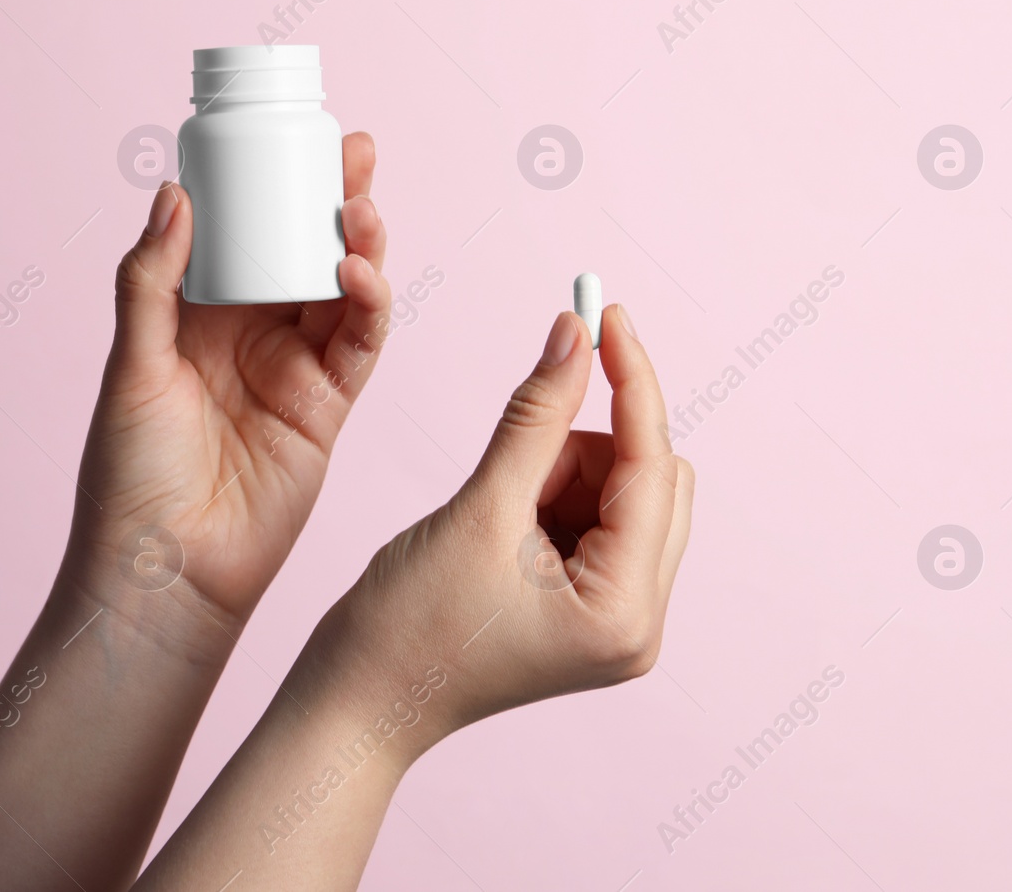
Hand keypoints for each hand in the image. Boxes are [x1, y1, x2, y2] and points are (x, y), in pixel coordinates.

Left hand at [66, 133, 391, 631]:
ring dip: (360, 246)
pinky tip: (359, 274)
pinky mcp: (328, 408)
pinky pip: (358, 345)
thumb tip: (173, 192)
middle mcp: (251, 336)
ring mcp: (294, 370)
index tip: (291, 138)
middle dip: (333, 200)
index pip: (245, 234)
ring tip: (362, 208)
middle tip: (354, 153)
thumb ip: (153, 281)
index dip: (272, 187)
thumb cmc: (130, 476)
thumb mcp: (131, 365)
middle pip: (304, 252)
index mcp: (197, 317)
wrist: (165, 572)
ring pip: (342, 292)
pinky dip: (367, 306)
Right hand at [305, 304, 693, 750]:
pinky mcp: (587, 611)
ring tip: (494, 509)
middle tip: (517, 453)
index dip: (630, 381)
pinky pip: (593, 521)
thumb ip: (537, 415)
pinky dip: (551, 496)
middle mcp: (638, 623)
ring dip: (562, 472)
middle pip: (652, 481)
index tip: (604, 312)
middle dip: (585, 446)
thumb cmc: (406, 627)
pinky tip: (500, 525)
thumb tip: (576, 333)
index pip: (653, 467)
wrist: (358, 700)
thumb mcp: (478, 507)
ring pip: (621, 495)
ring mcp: (615, 621)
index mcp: (625, 611)